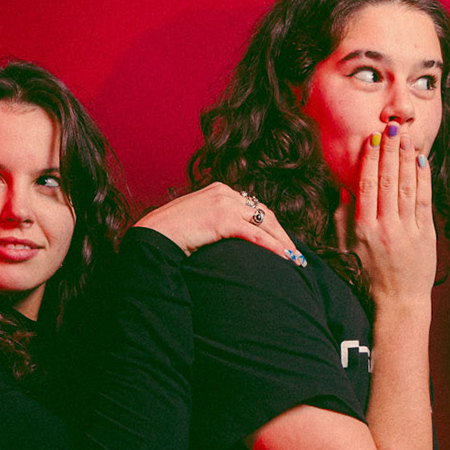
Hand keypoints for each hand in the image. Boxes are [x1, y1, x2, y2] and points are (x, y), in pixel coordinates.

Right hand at [135, 183, 303, 263]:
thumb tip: (232, 240)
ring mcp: (224, 203)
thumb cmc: (172, 235)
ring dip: (283, 242)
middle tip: (296, 253)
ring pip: (264, 222)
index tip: (282, 242)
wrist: (154, 236)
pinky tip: (285, 258)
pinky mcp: (222, 219)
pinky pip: (255, 234)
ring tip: (295, 259)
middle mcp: (225, 192)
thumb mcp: (198, 222)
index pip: (253, 207)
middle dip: (282, 234)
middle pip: (264, 213)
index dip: (271, 226)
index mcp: (219, 191)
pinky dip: (273, 246)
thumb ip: (216, 224)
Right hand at [347, 125, 437, 308]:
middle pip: (388, 181)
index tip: (373, 139)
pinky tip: (421, 160)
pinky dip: (423, 179)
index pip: (367, 186)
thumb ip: (343, 218)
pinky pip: (425, 200)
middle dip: (390, 151)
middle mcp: (386, 227)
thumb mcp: (346, 249)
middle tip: (391, 127)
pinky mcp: (426, 235)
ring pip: (407, 187)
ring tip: (406, 136)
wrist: (398, 302)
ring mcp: (408, 231)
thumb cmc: (366, 276)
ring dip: (406, 158)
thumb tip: (345, 187)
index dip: (371, 160)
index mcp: (363, 229)